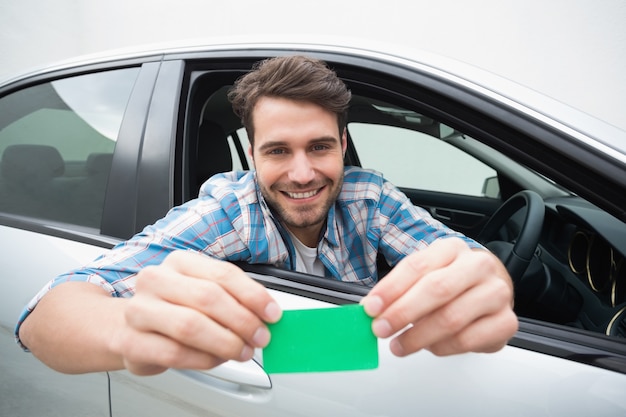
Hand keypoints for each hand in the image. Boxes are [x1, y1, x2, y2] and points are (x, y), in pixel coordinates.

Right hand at [109, 251, 281, 374]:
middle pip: (209, 297)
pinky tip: (217, 359)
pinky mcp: (132, 341)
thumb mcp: (201, 292)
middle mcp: (157, 280)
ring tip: (242, 351)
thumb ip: (232, 299)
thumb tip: (266, 314)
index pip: (223, 274)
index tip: (272, 313)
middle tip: (260, 337)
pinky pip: (175, 353)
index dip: (253, 295)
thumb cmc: (171, 308)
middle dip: (242, 321)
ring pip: (191, 325)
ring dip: (225, 342)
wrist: (125, 327)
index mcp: (179, 262)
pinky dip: (204, 359)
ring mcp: (140, 310)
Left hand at [361, 237, 517, 356]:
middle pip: (437, 289)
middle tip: (381, 329)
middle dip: (403, 313)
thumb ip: (399, 290)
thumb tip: (371, 310)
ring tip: (399, 345)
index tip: (370, 307)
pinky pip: (468, 340)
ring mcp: (496, 293)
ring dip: (418, 337)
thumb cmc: (451, 281)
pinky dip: (443, 348)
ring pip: (452, 318)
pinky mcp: (506, 322)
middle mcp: (478, 266)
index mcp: (452, 249)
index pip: (417, 266)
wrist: (490, 288)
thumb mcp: (424, 275)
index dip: (390, 289)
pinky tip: (430, 347)